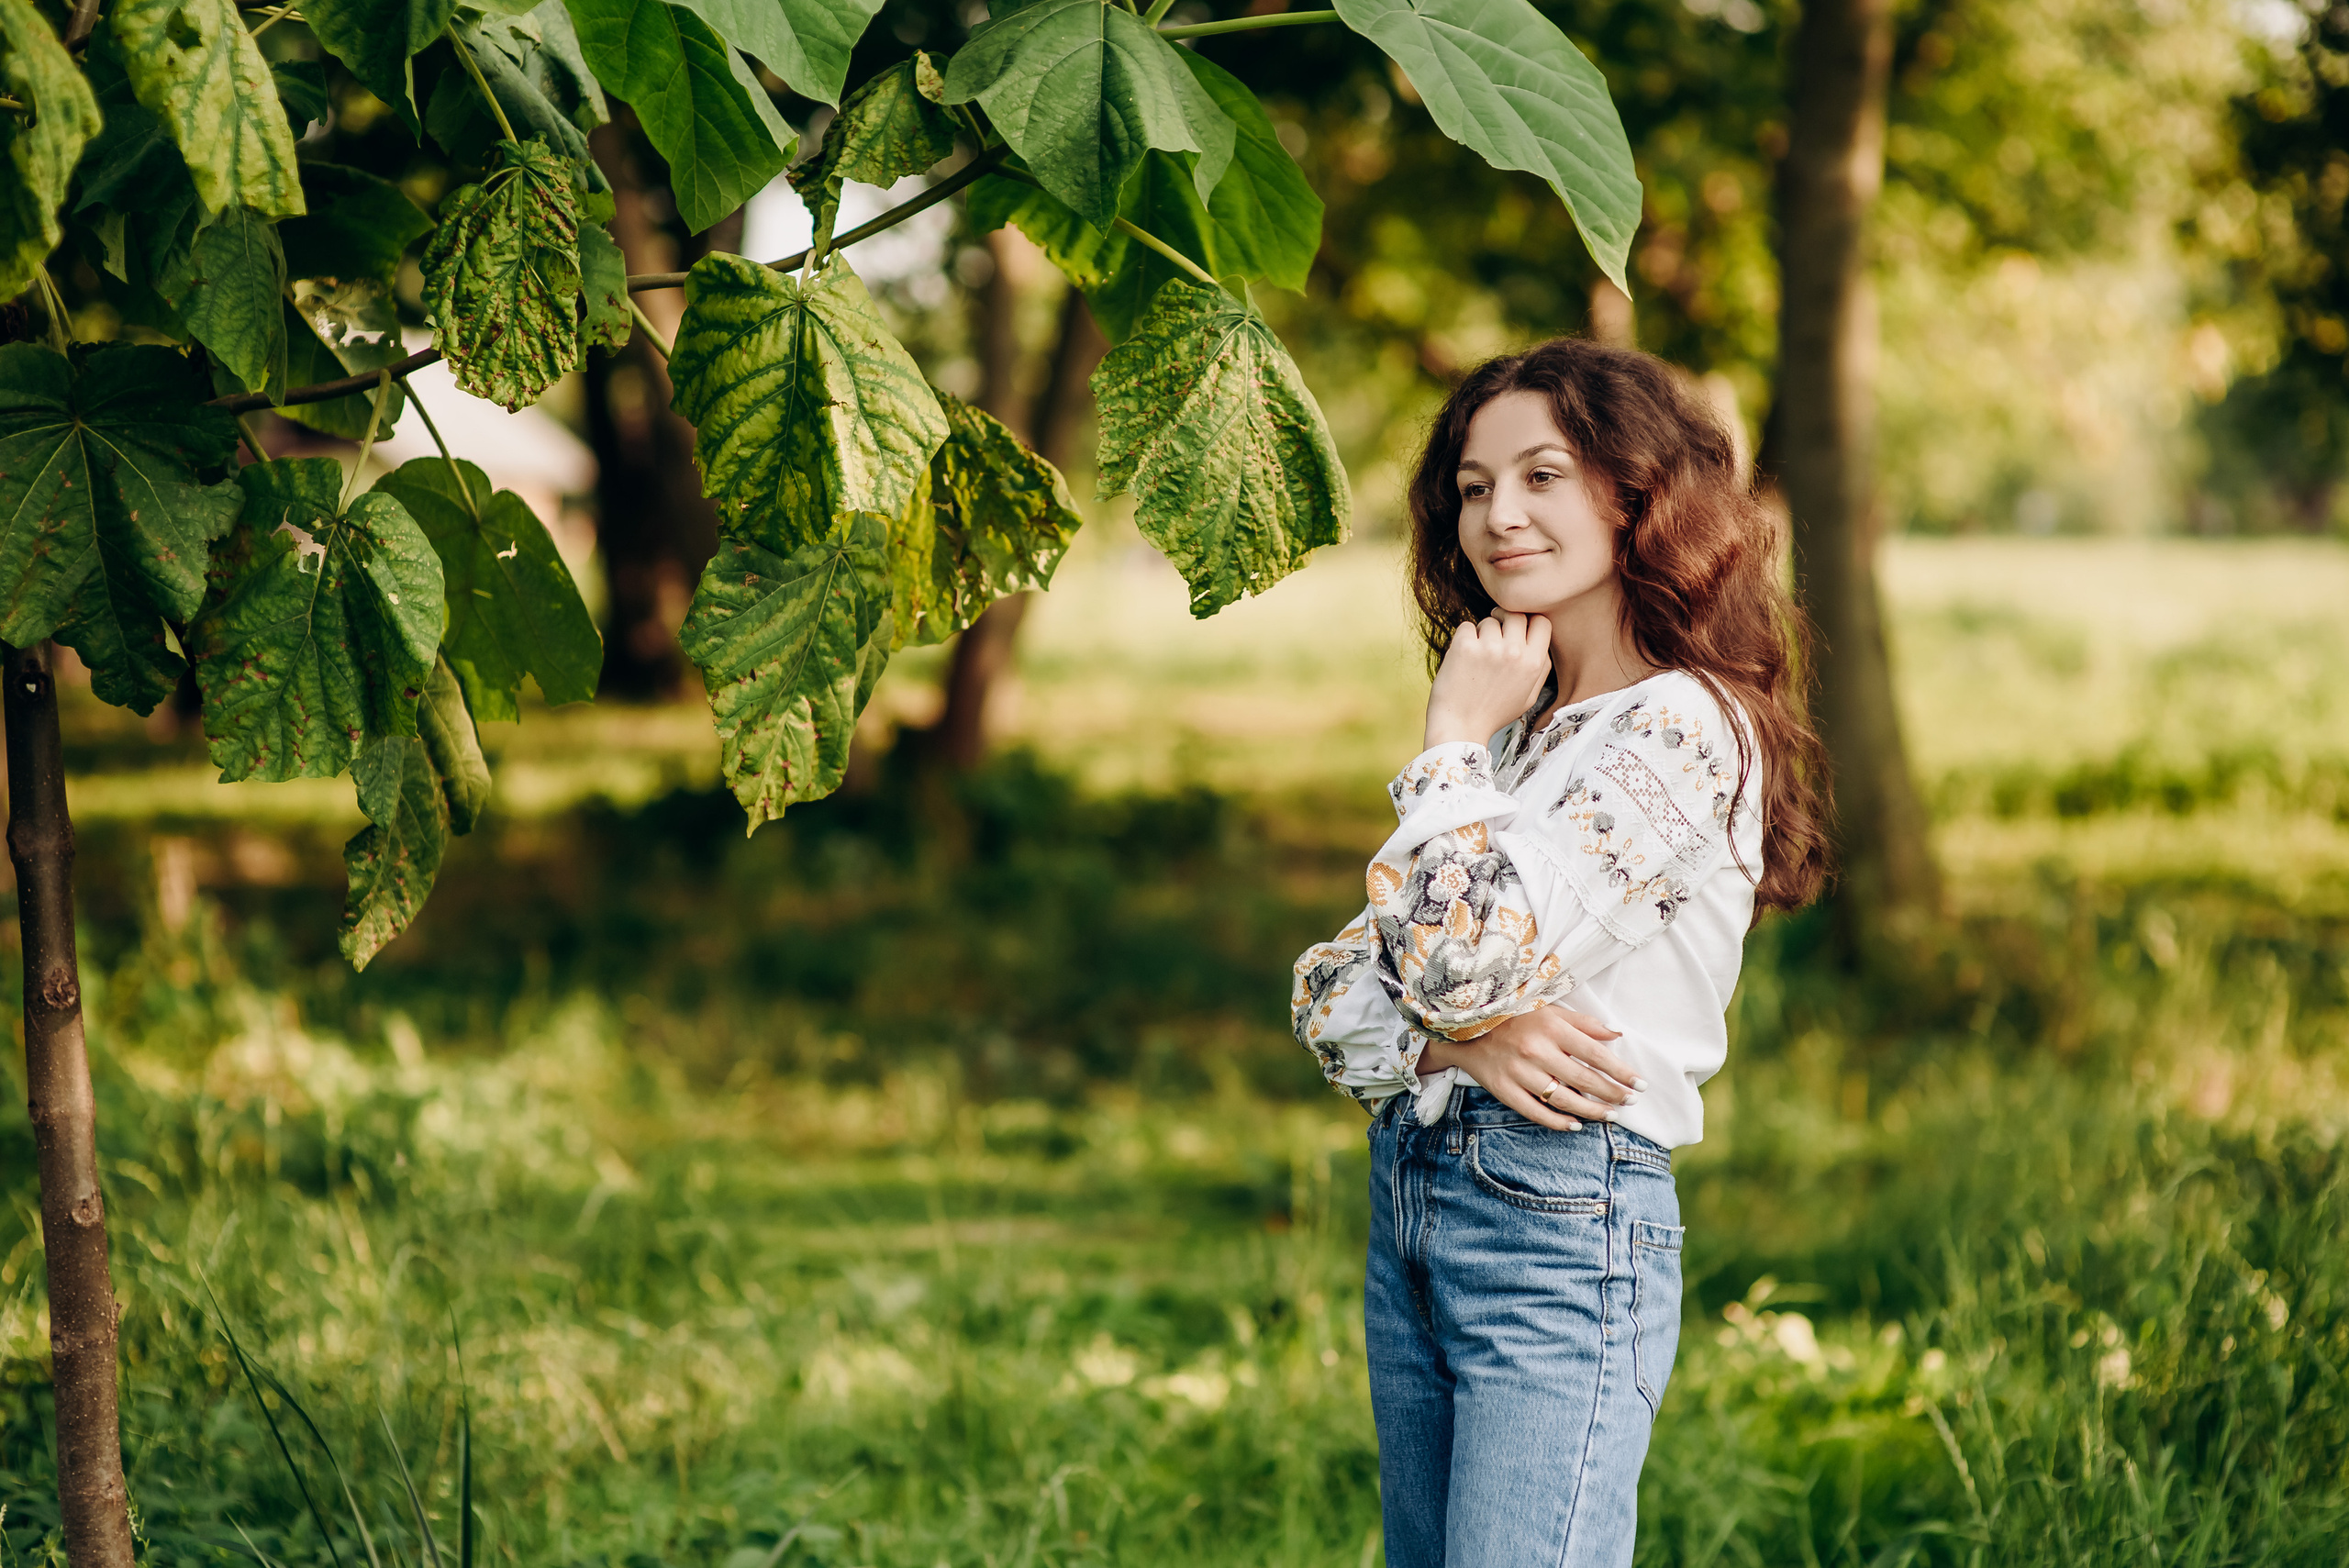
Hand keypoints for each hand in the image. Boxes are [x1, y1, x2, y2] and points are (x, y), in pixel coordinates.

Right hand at [1418, 1005, 1646, 1130]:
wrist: (1466, 1027)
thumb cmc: (1516, 1016)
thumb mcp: (1549, 1011)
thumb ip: (1584, 1023)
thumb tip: (1616, 1034)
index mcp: (1551, 1027)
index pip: (1595, 1054)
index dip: (1621, 1071)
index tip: (1639, 1084)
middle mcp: (1536, 1050)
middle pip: (1584, 1080)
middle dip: (1612, 1094)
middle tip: (1630, 1102)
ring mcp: (1519, 1072)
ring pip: (1564, 1099)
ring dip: (1591, 1111)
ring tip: (1610, 1116)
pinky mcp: (1504, 1089)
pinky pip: (1536, 1112)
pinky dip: (1558, 1122)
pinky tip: (1576, 1125)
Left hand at [1425, 611, 1552, 749]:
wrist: (1460, 728)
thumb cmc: (1494, 713)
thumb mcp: (1529, 696)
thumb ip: (1540, 668)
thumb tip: (1540, 641)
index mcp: (1533, 664)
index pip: (1542, 621)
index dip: (1529, 622)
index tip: (1517, 628)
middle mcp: (1514, 652)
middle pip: (1516, 615)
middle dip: (1505, 620)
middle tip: (1494, 633)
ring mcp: (1489, 648)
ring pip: (1489, 620)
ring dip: (1482, 632)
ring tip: (1477, 655)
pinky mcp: (1464, 647)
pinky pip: (1466, 626)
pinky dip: (1463, 637)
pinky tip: (1463, 657)